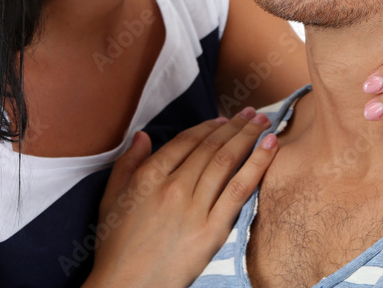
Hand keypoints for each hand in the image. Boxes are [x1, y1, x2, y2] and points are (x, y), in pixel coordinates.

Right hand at [83, 108, 278, 287]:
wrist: (127, 286)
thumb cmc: (116, 244)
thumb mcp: (112, 197)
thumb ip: (127, 162)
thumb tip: (143, 135)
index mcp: (149, 176)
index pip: (187, 141)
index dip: (209, 126)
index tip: (224, 118)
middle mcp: (174, 187)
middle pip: (210, 148)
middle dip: (235, 126)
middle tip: (252, 113)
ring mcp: (194, 209)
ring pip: (226, 162)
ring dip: (248, 137)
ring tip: (264, 123)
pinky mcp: (212, 231)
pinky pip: (239, 190)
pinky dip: (257, 164)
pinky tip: (269, 147)